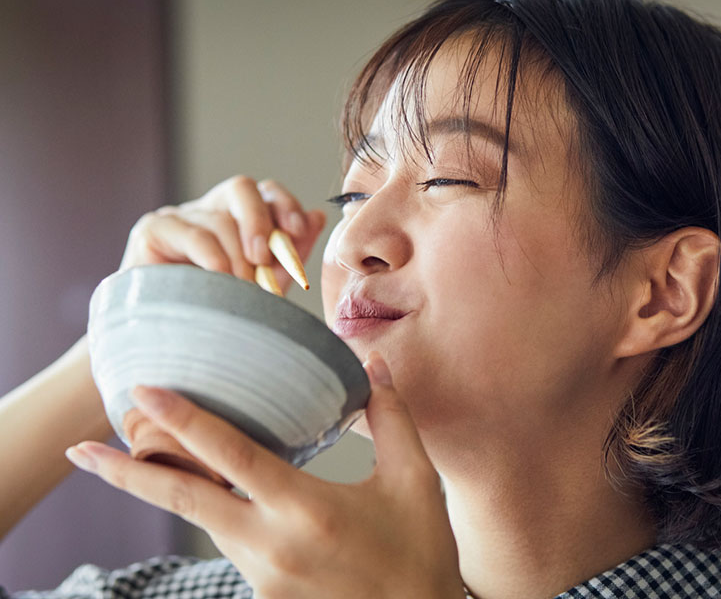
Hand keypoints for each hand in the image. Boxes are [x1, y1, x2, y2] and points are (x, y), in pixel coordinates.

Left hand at [65, 354, 464, 598]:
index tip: (146, 392)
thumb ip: (390, 417)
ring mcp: (263, 577)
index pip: (231, 456)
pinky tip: (214, 497)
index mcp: (308, 508)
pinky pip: (230, 546)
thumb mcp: (415, 480)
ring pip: (206, 522)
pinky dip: (215, 517)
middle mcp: (273, 544)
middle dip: (128, 472)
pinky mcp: (265, 597)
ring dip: (172, 489)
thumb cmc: (420, 551)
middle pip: (186, 501)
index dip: (185, 420)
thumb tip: (374, 363)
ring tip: (140, 457)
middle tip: (83, 449)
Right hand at [120, 175, 325, 290]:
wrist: (170, 342)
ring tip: (242, 286)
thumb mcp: (266, 283)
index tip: (299, 230)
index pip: (267, 192)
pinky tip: (221, 278)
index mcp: (240, 218)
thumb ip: (291, 252)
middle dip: (259, 220)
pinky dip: (212, 257)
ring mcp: (180, 216)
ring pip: (218, 218)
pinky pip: (191, 233)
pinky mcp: (152, 230)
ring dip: (236, 255)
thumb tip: (317, 216)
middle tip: (263, 258)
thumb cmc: (222, 310)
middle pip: (241, 188)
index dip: (286, 205)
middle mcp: (211, 209)